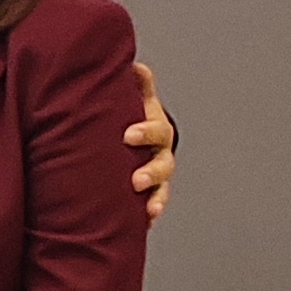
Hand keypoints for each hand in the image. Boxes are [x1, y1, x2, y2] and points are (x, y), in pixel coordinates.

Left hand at [127, 59, 176, 225]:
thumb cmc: (130, 117)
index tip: (128, 135)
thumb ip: (137, 86)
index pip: (156, 130)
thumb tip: (136, 66)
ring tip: (149, 210)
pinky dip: (150, 214)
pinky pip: (153, 205)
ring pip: (161, 189)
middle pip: (162, 164)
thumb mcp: (134, 101)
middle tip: (135, 180)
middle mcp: (159, 154)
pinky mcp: (149, 193)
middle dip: (151, 172)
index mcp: (155, 130)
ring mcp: (156, 175)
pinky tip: (145, 225)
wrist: (133, 140)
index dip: (145, 132)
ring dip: (156, 198)